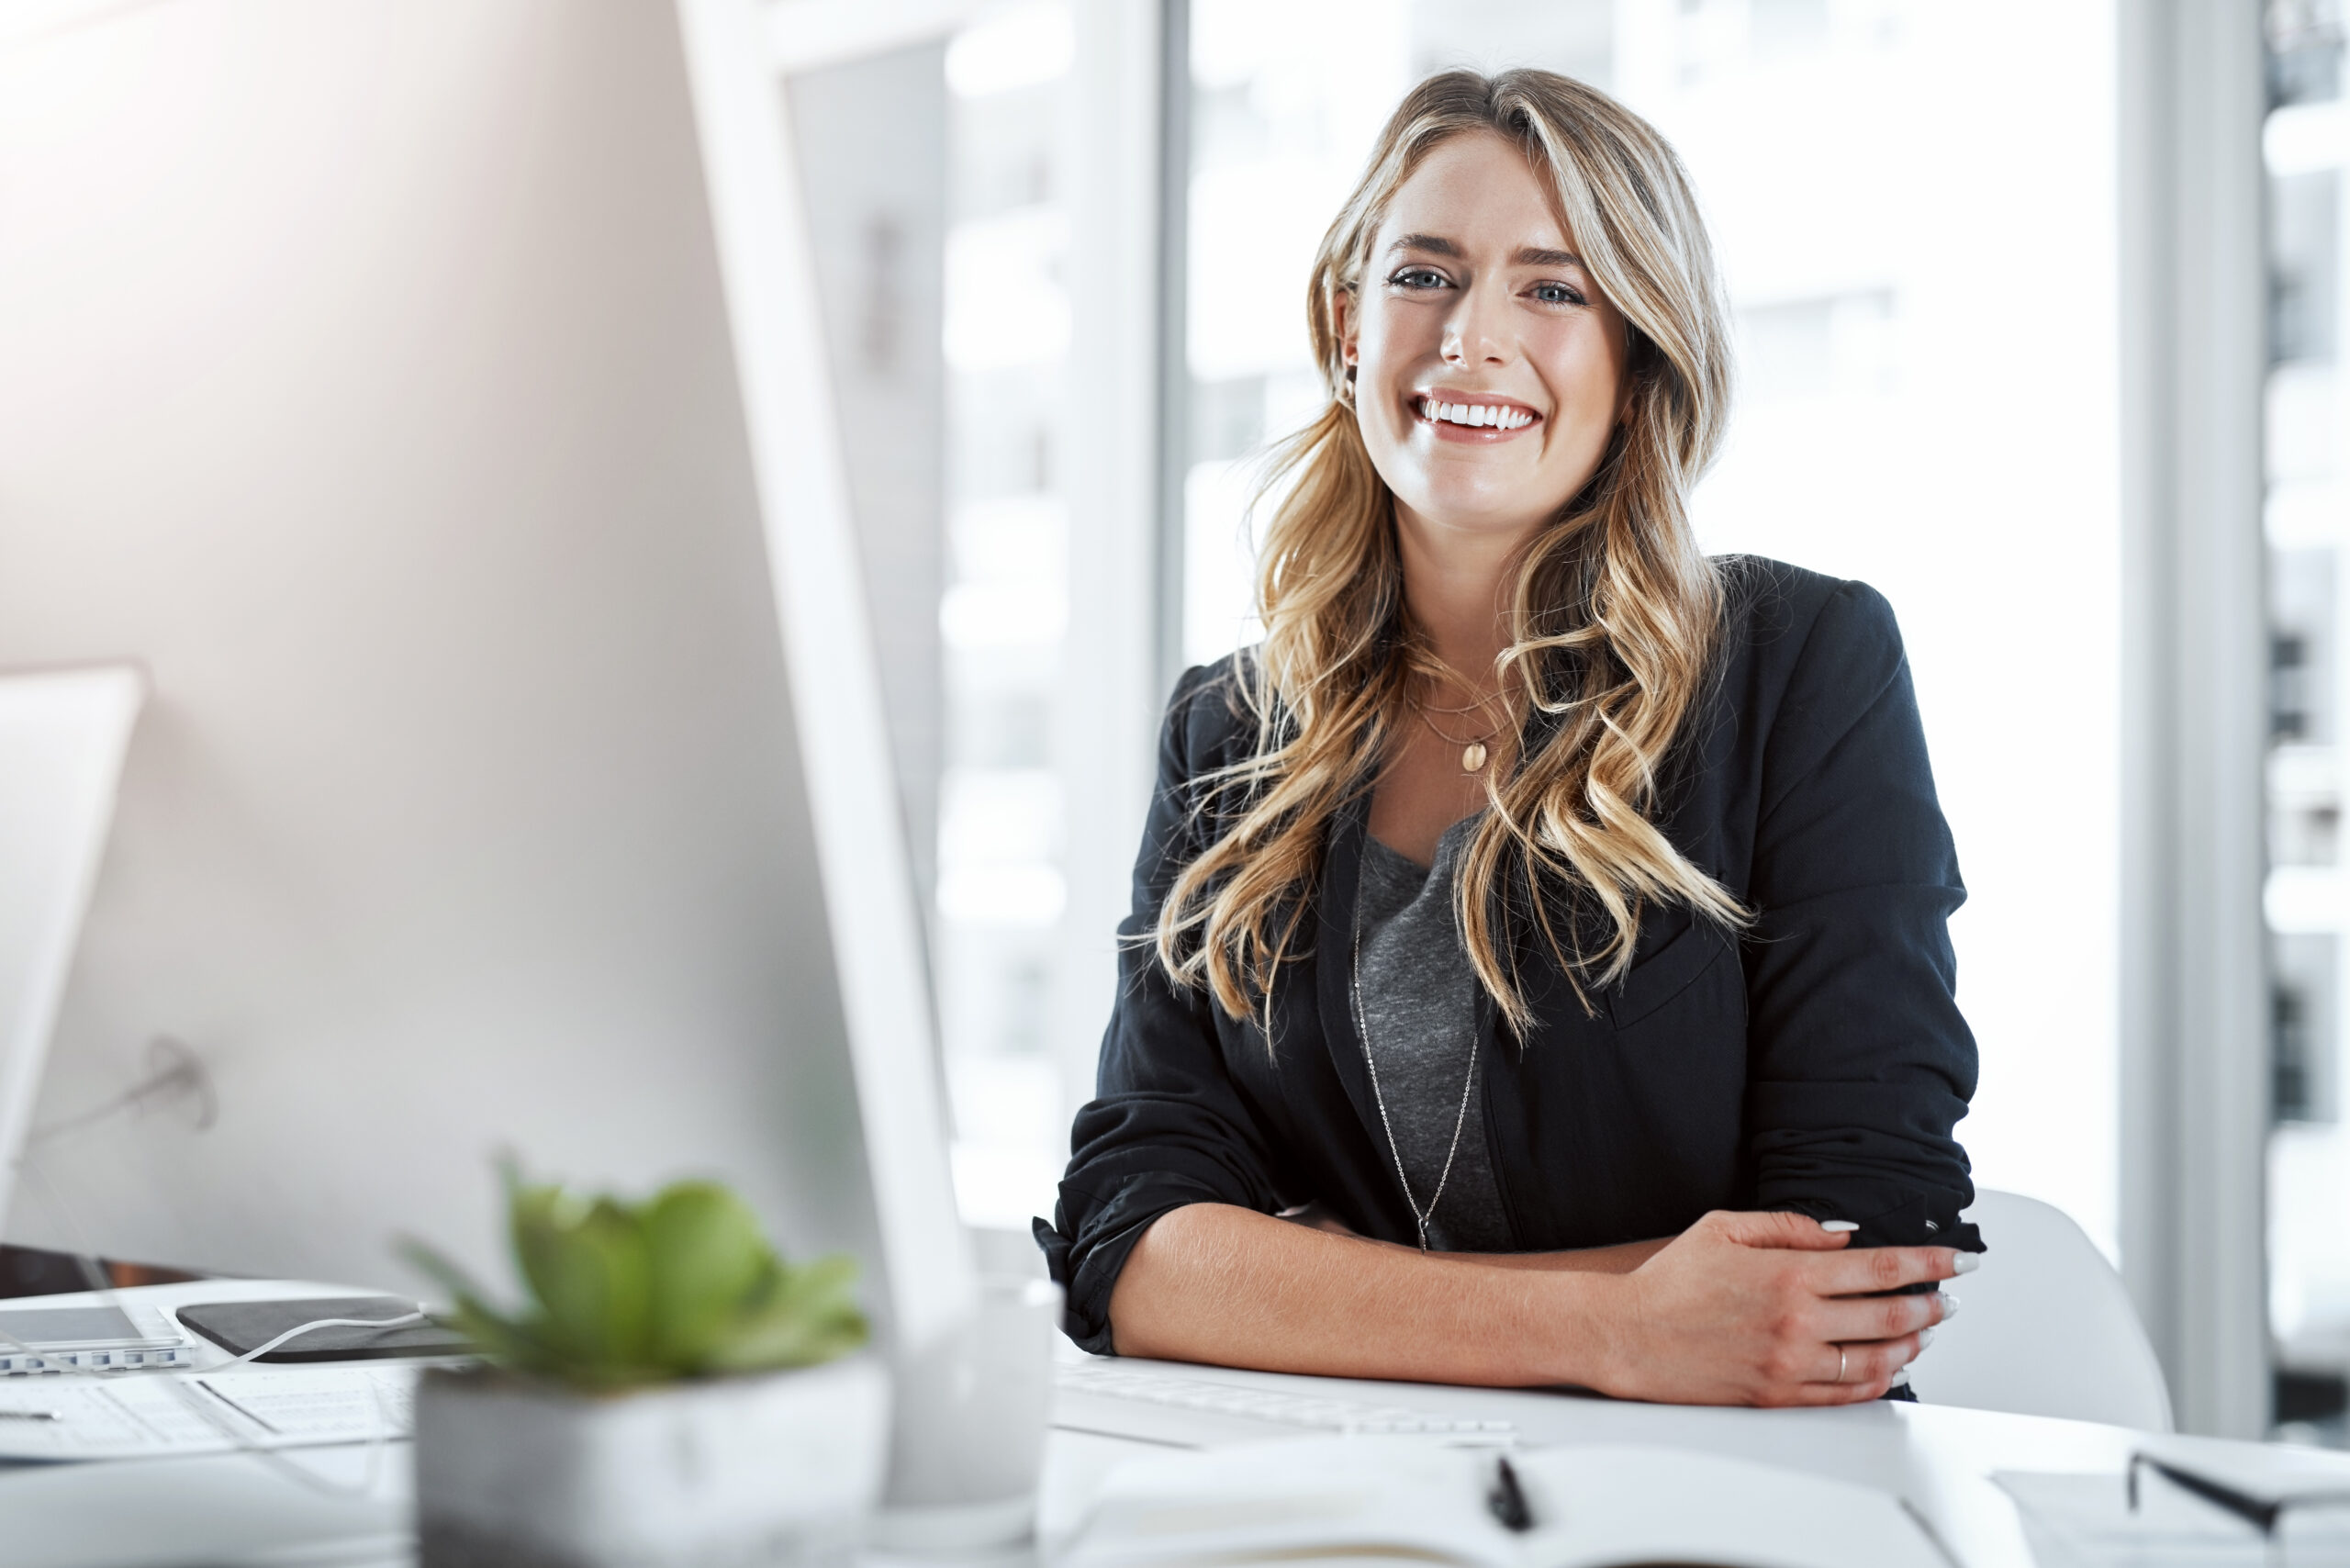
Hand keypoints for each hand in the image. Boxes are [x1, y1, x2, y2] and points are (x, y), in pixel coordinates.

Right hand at [1584, 1210, 1960, 1406]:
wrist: (1628, 1335)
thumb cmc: (1671, 1280)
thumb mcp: (1724, 1228)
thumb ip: (1790, 1226)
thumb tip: (1844, 1234)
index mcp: (1789, 1274)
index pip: (1883, 1267)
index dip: (1932, 1263)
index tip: (1961, 1260)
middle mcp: (1797, 1321)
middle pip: (1892, 1316)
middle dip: (1933, 1305)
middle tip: (1950, 1298)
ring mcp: (1791, 1363)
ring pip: (1878, 1359)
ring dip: (1914, 1344)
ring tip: (1927, 1330)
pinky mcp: (1779, 1395)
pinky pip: (1847, 1393)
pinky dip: (1880, 1380)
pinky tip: (1891, 1367)